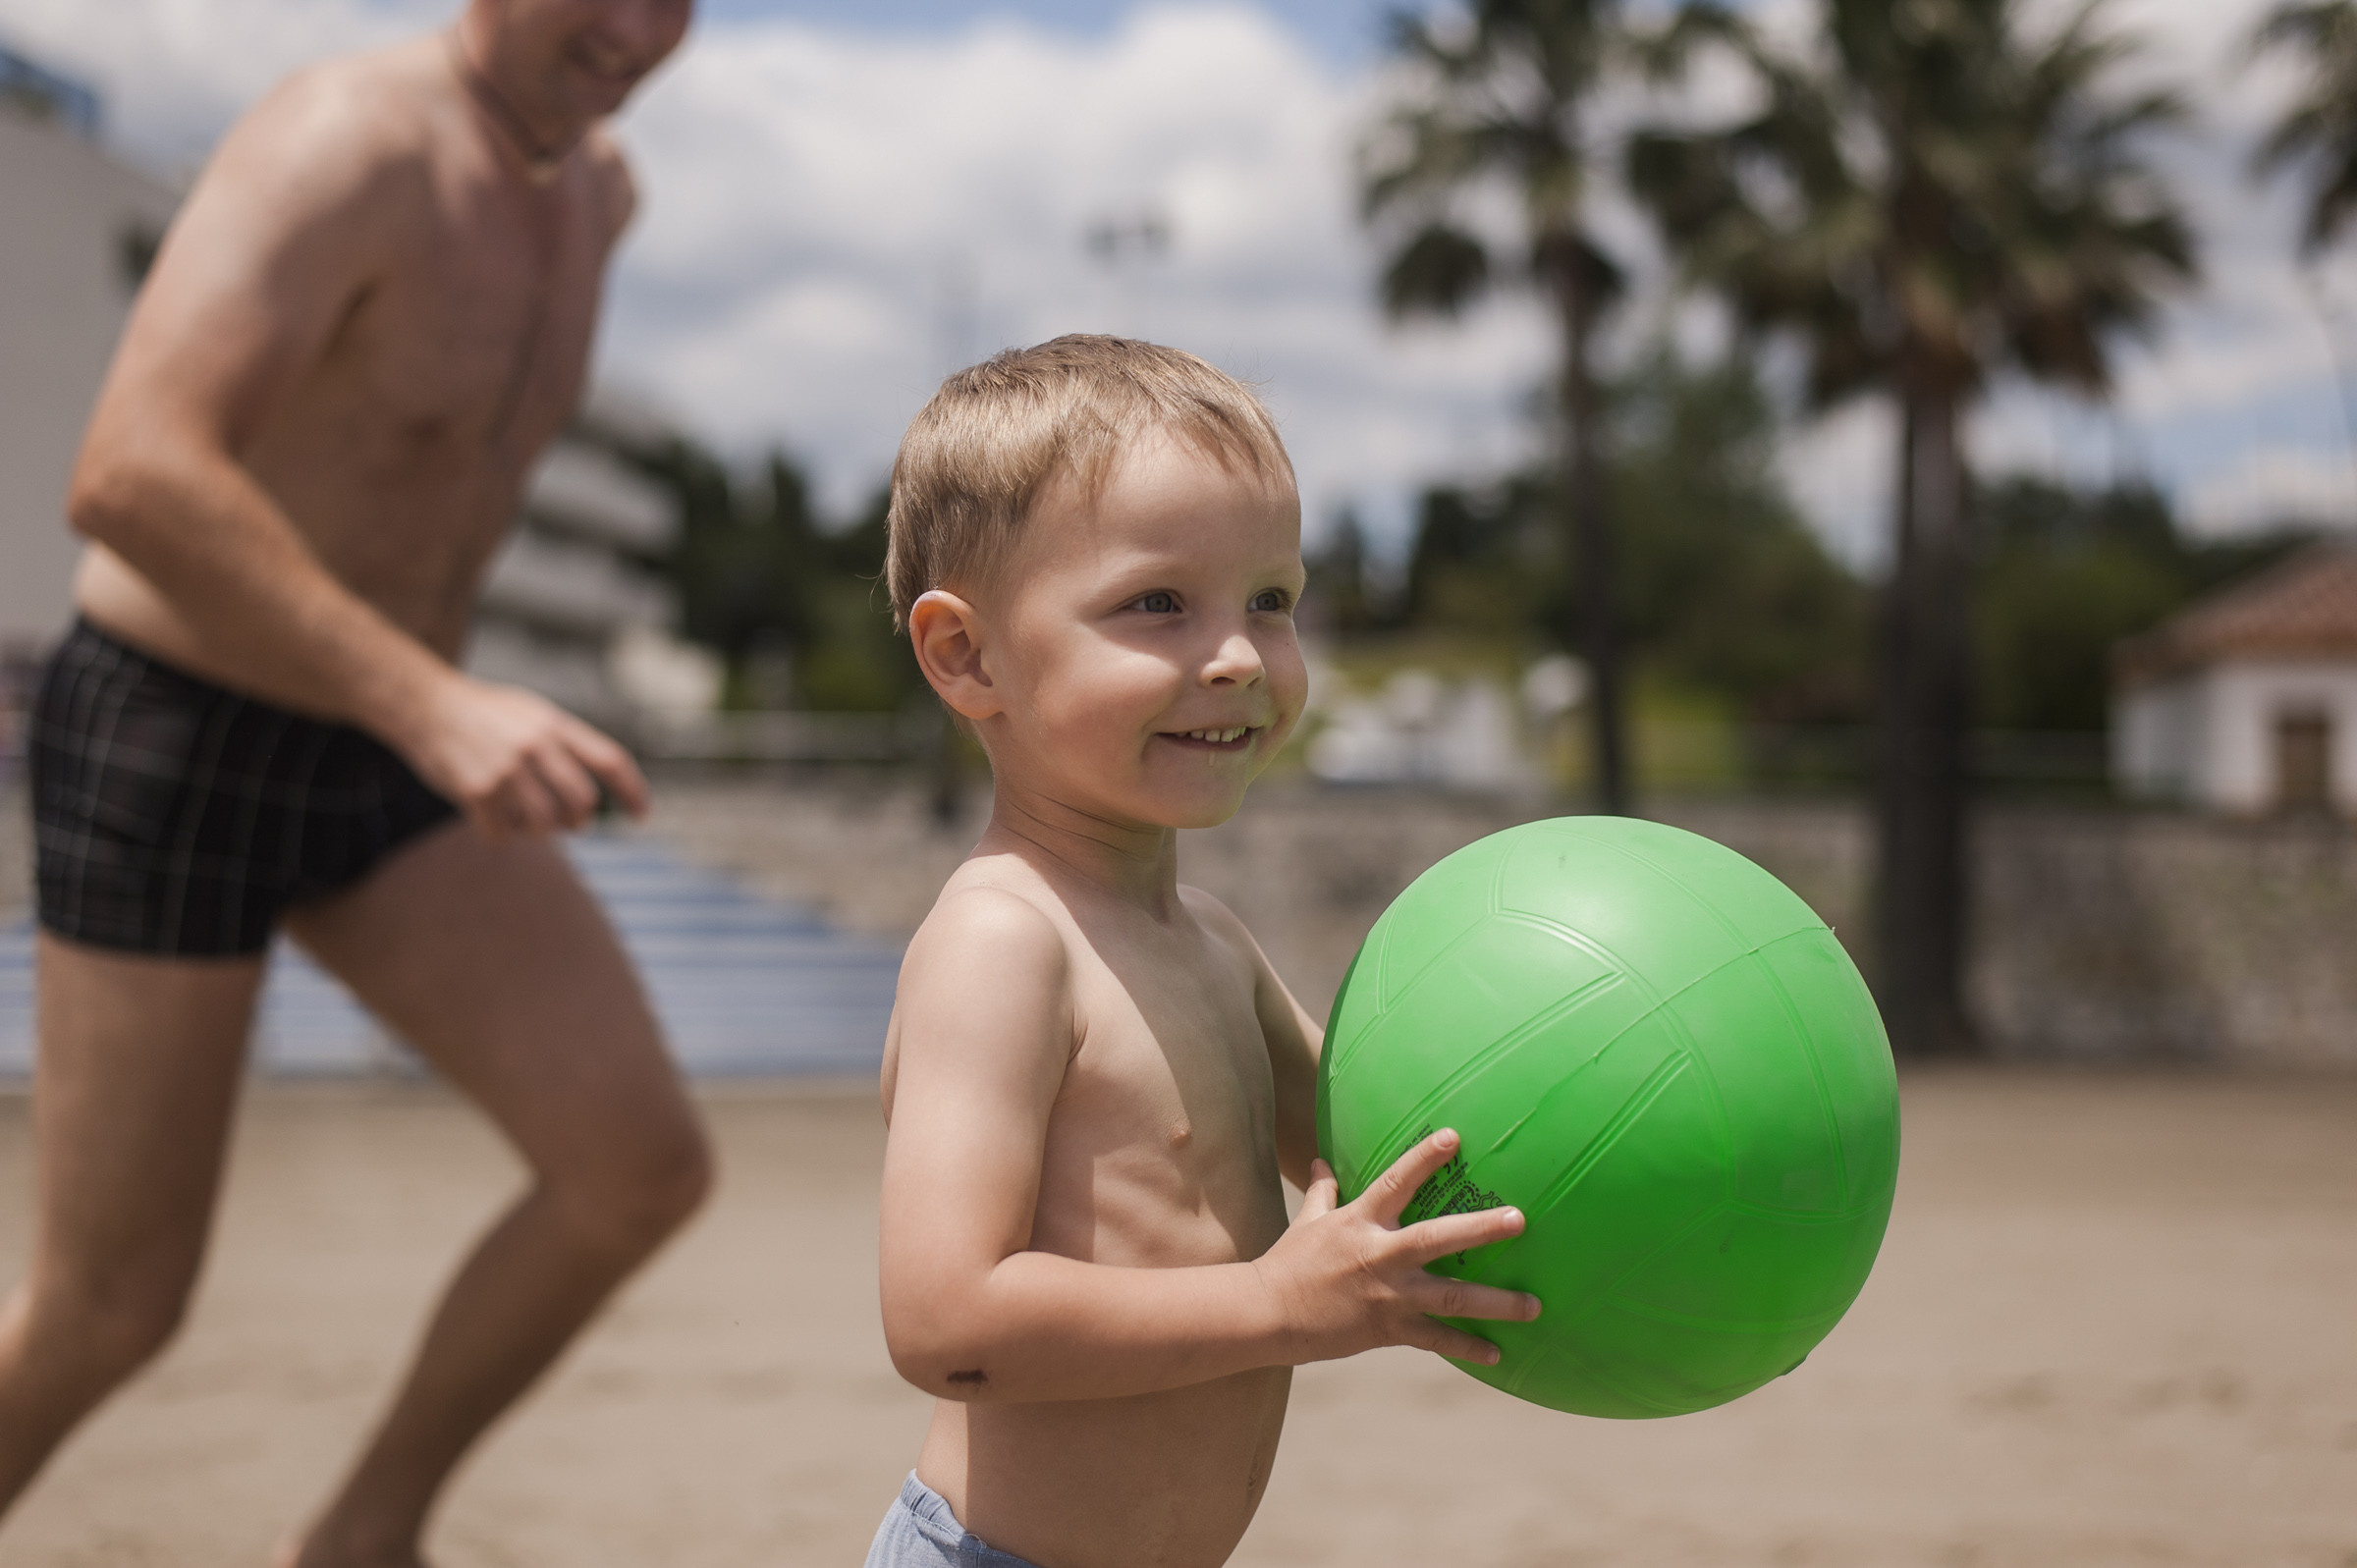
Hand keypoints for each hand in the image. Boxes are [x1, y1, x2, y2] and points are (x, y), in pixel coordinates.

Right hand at [401, 674, 649, 838]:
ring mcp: (506, 770)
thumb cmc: (484, 713)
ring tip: (526, 816)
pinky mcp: (477, 791)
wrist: (426, 706)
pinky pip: (504, 834)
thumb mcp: (533, 713)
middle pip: (582, 802)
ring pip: (545, 825)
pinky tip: (494, 816)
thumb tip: (592, 794)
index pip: (610, 760)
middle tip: (574, 823)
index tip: (643, 815)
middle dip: (580, 821)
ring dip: (540, 830)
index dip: (632, 791)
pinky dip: (503, 833)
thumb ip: (563, 745)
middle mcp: (535, 746)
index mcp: (554, 724)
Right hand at [1254, 1129, 1540, 1366]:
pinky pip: (1437, 1340)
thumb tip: (1321, 1162)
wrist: (1269, 1315)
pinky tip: (1499, 1352)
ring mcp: (1389, 1296)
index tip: (1454, 1137)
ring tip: (1534, 1305)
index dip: (1425, 1158)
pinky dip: (1468, 1347)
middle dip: (1481, 1229)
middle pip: (1438, 1239)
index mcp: (1361, 1221)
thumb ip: (1324, 1192)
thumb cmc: (1290, 1263)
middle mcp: (1381, 1256)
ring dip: (1496, 1302)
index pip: (1397, 1181)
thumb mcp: (1308, 1222)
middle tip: (1520, 1220)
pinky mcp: (1390, 1330)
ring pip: (1452, 1298)